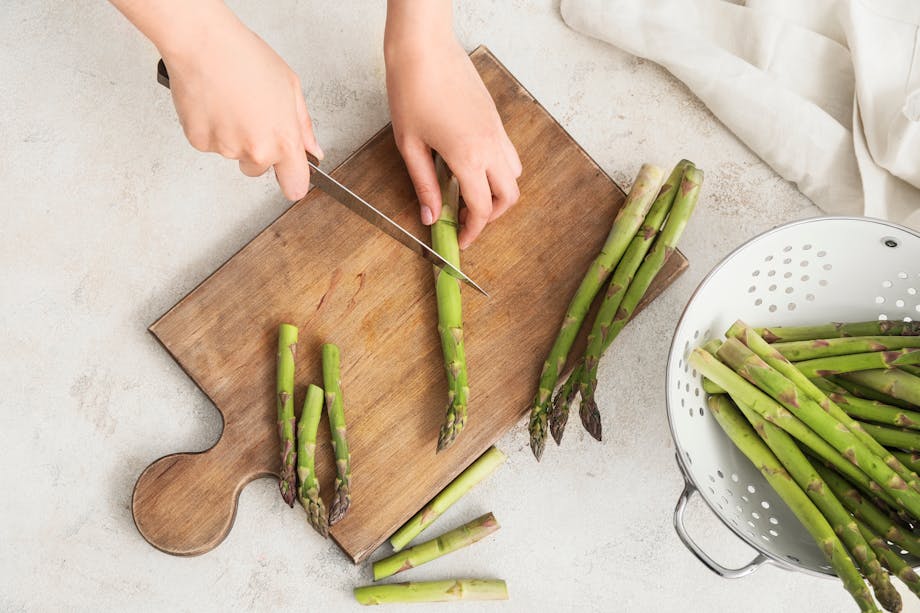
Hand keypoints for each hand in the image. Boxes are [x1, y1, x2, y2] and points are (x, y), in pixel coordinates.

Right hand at [112, 0, 320, 200]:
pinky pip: (210, 145)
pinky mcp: (199, 142)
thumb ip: (303, 126)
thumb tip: (312, 150)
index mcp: (283, 140)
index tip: (291, 175)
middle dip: (258, 150)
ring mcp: (226, 148)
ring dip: (234, 137)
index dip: (294, 181)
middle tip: (252, 116)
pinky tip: (215, 105)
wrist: (203, 44)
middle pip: (259, 170)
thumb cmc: (246, 58)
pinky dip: (212, 130)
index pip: (295, 186)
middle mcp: (255, 150)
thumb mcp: (290, 87)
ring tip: (232, 103)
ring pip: (234, 155)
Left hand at [385, 22, 520, 247]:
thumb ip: (424, 185)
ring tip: (470, 196)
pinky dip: (499, 171)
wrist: (424, 49)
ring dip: (498, 193)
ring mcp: (497, 131)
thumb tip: (432, 217)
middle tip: (467, 220)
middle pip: (509, 197)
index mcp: (468, 157)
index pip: (481, 209)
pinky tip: (472, 168)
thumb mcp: (410, 146)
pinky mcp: (496, 119)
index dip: (472, 231)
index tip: (461, 240)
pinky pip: (509, 154)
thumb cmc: (412, 91)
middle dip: (491, 216)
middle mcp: (490, 146)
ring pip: (514, 175)